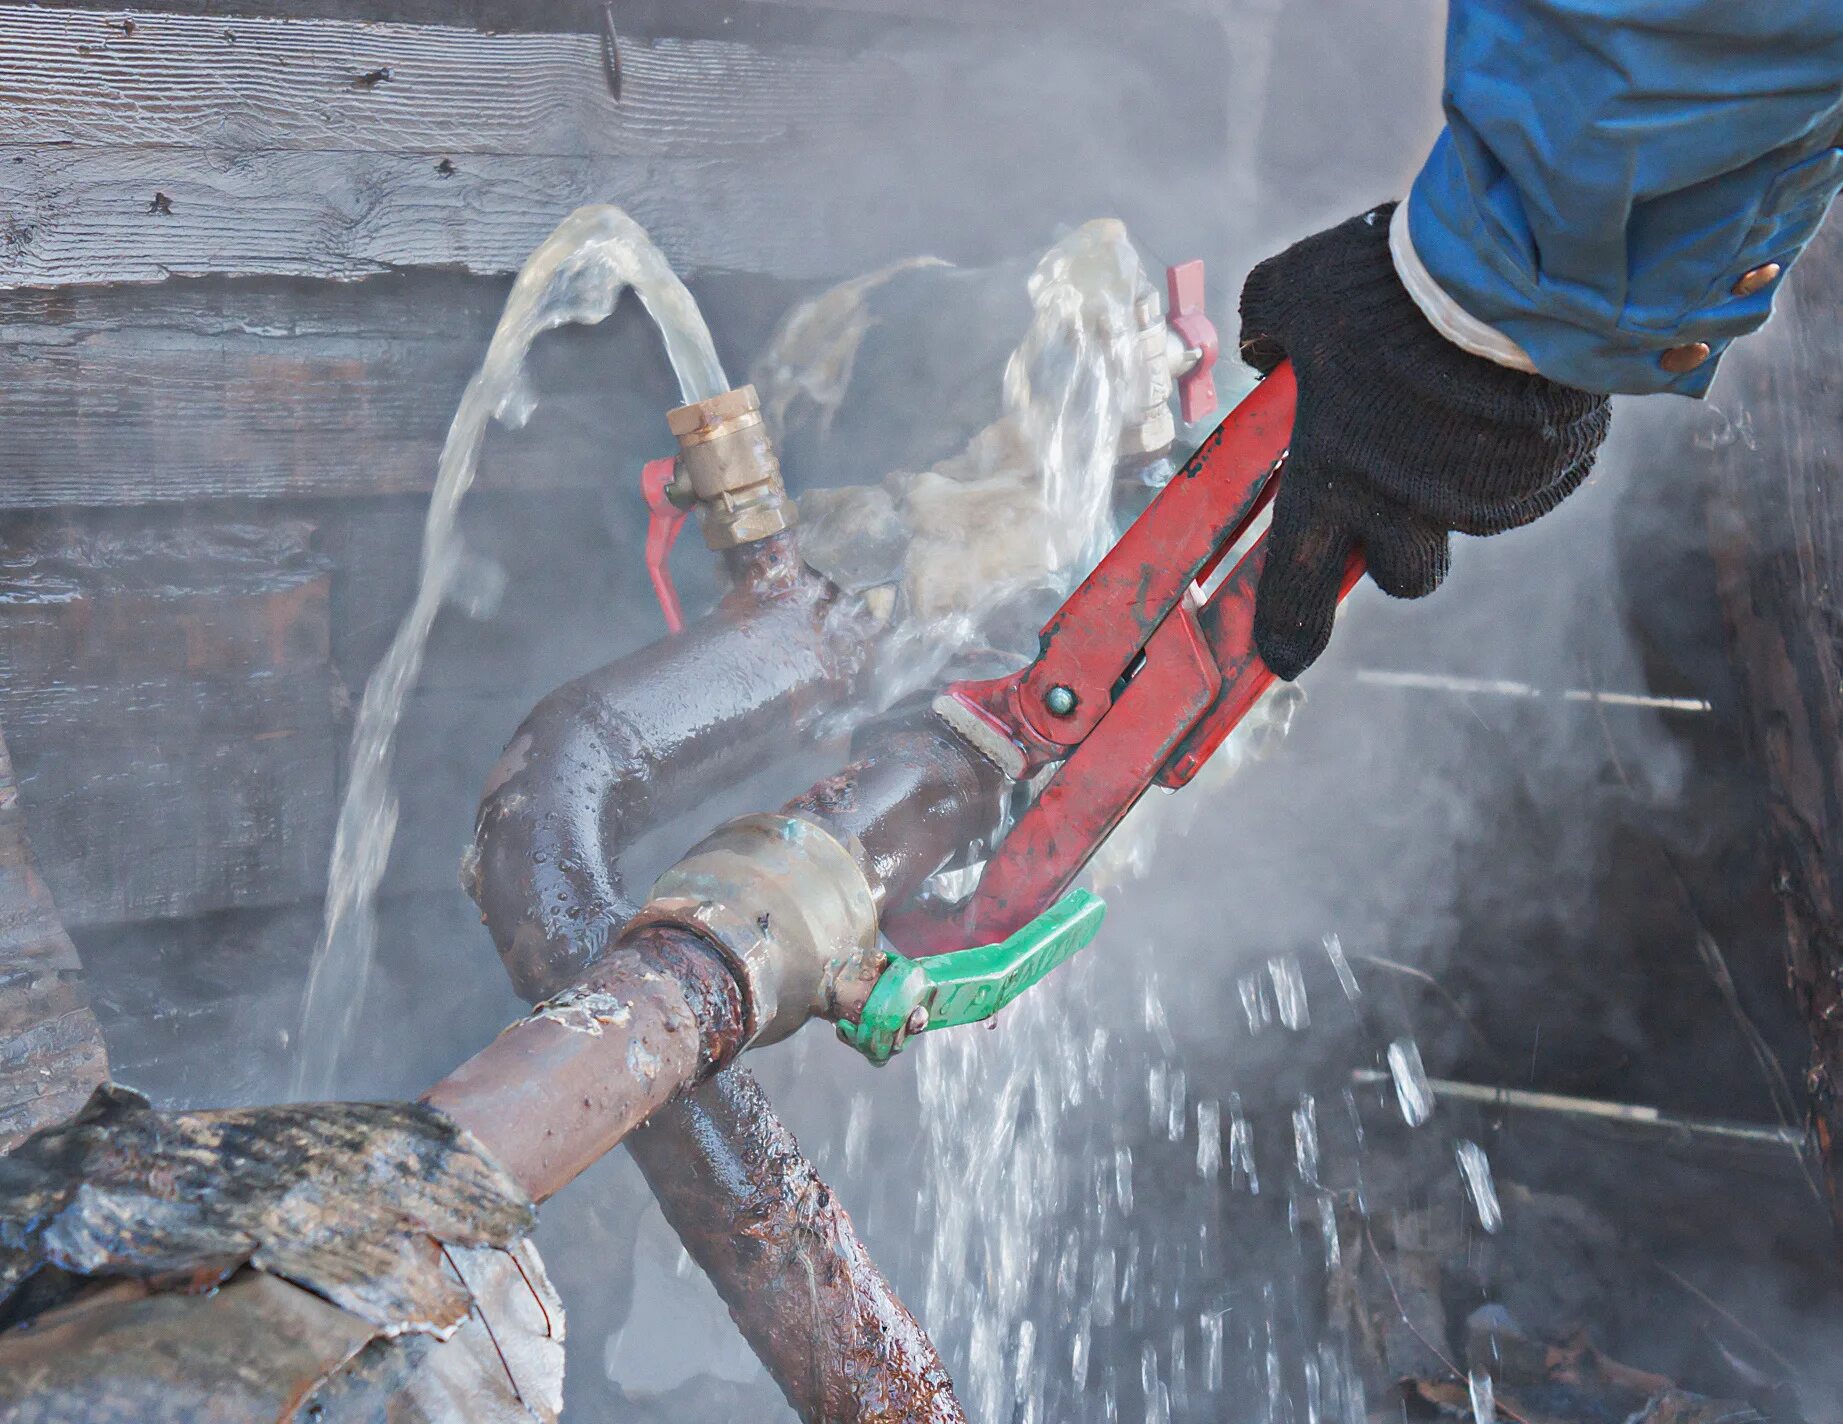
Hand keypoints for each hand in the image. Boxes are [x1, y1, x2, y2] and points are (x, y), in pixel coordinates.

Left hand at [1240, 204, 1611, 678]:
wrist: (1507, 272)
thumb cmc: (1387, 282)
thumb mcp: (1297, 289)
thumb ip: (1266, 326)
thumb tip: (1265, 349)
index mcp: (1333, 474)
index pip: (1297, 584)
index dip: (1287, 628)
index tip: (1282, 657)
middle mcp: (1406, 505)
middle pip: (1404, 575)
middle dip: (1398, 547)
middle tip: (1395, 486)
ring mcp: (1480, 498)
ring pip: (1467, 520)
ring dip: (1459, 481)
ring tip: (1458, 399)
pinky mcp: (1545, 476)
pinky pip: (1526, 482)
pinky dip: (1514, 453)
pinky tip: (1508, 393)